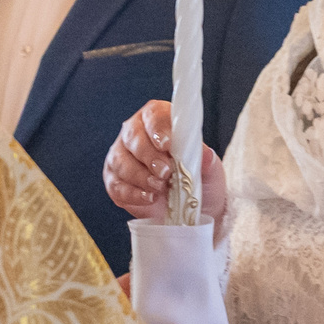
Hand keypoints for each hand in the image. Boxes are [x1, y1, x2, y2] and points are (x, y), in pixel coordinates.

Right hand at [106, 101, 229, 233]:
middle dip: (149, 156)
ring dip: (141, 176)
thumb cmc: (197, 178)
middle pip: (133, 137)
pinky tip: (149, 199)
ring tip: (160, 188)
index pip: (154, 115)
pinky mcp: (114, 180)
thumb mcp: (209, 169)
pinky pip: (116, 185)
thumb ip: (206, 160)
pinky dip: (133, 194)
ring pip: (121, 161)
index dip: (158, 128)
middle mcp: (135, 133)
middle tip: (165, 172)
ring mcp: (121, 156)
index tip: (167, 144)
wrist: (191, 207)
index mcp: (159, 119)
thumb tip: (206, 155)